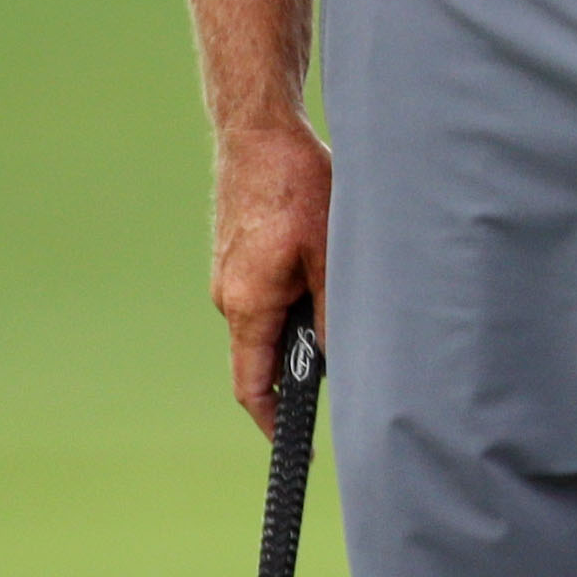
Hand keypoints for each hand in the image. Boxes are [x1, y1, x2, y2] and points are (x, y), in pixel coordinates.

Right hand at [212, 117, 331, 435]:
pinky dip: (295, 295)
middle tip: (347, 365)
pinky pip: (266, 292)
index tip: (294, 445)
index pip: (253, 384)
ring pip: (270, 320)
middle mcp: (229, 296)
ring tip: (341, 297)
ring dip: (303, 322)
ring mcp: (229, 274)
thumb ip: (333, 309)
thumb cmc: (297, 185)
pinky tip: (324, 267)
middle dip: (302, 366)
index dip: (273, 421)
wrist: (259, 132)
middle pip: (265, 354)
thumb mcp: (331, 252)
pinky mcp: (236, 254)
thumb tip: (339, 357)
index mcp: (247, 304)